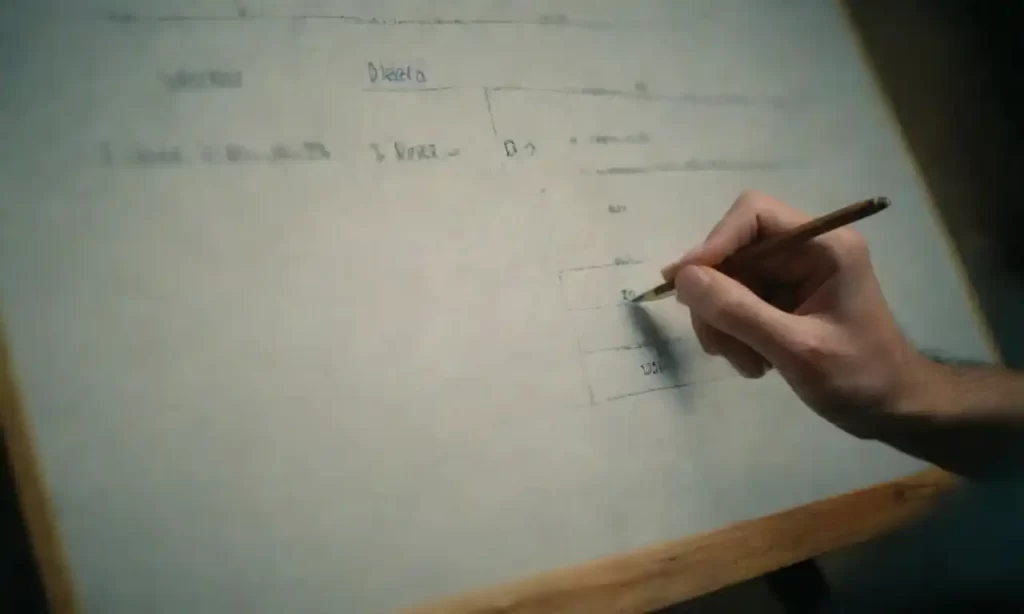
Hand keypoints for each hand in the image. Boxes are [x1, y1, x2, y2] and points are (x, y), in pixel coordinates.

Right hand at [662, 191, 928, 437]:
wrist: (893, 411)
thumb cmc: (860, 378)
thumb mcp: (797, 349)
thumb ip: (739, 312)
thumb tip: (683, 279)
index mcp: (824, 245)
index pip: (754, 215)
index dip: (714, 243)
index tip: (684, 284)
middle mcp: (806, 250)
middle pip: (733, 251)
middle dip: (717, 299)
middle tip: (718, 345)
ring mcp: (793, 275)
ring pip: (727, 281)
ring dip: (723, 324)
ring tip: (746, 363)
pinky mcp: (782, 300)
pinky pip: (736, 304)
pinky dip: (733, 334)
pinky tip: (754, 363)